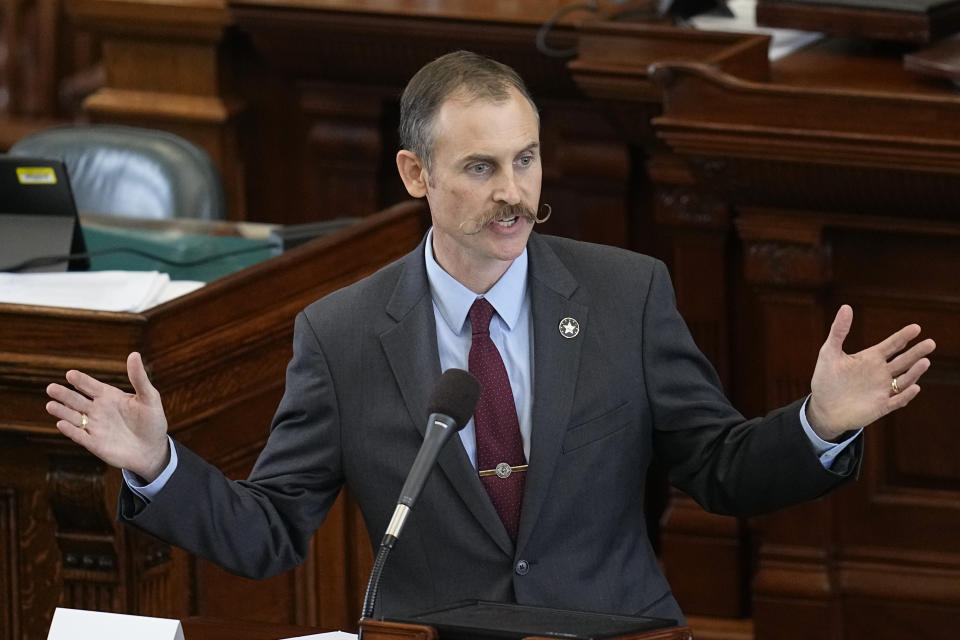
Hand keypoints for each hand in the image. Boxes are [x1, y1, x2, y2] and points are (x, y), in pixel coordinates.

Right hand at [45, 352, 169, 481]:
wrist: (153, 450)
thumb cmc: (153, 422)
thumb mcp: (149, 398)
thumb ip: (139, 378)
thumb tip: (134, 354)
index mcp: (109, 396)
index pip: (90, 386)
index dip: (81, 380)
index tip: (70, 374)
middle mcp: (98, 410)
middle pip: (76, 399)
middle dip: (64, 394)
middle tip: (51, 387)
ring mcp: (94, 426)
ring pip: (73, 417)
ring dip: (62, 411)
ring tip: (50, 405)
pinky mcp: (93, 443)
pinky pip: (79, 435)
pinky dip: (70, 430)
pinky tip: (61, 424)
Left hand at [807, 305, 935, 440]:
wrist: (823, 408)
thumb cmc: (825, 380)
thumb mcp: (829, 352)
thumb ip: (838, 331)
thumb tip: (846, 307)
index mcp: (870, 358)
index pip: (892, 345)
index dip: (903, 336)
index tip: (916, 327)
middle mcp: (880, 373)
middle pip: (903, 361)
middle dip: (917, 352)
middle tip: (930, 342)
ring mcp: (883, 390)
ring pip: (904, 380)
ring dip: (914, 372)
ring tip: (924, 361)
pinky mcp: (882, 406)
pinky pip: (897, 400)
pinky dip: (906, 395)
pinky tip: (914, 387)